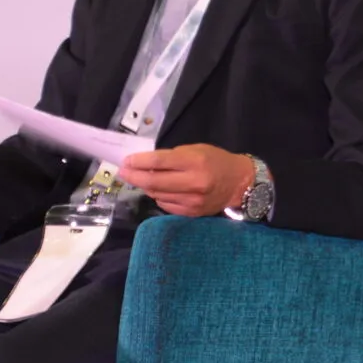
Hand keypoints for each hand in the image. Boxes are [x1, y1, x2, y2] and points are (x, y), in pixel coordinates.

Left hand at [119, 144, 255, 217]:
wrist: (239, 184)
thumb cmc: (216, 161)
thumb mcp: (195, 150)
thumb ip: (171, 157)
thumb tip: (144, 164)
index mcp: (194, 162)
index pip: (158, 162)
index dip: (138, 162)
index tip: (126, 161)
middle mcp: (193, 183)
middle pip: (153, 181)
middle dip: (134, 176)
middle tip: (123, 172)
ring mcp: (192, 201)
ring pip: (157, 194)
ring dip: (145, 186)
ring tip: (139, 179)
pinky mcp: (191, 213)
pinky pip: (165, 205)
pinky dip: (158, 196)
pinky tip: (158, 189)